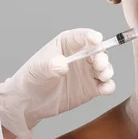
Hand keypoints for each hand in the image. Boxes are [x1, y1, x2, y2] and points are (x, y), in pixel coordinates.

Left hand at [0, 29, 114, 138]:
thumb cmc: (32, 78)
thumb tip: (62, 64)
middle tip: (100, 64)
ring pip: (104, 68)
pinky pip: (104, 85)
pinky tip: (104, 89)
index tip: (96, 39)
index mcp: (67, 44)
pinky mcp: (91, 88)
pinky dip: (108, 86)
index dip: (91, 36)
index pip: (82, 36)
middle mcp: (81, 56)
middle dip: (102, 56)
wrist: (30, 102)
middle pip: (98, 51)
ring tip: (103, 76)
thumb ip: (50, 66)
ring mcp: (87, 72)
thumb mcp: (38, 70)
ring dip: (107, 70)